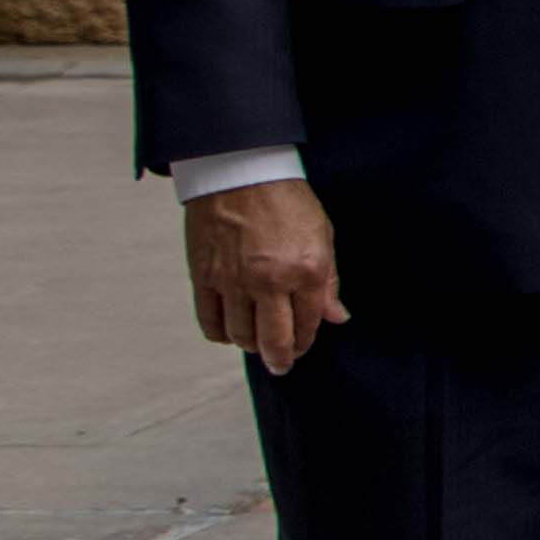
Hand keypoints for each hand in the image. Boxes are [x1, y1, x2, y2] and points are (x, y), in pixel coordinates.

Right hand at [183, 179, 345, 375]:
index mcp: (305, 271)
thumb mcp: (323, 236)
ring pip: (240, 335)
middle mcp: (268, 281)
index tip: (303, 348)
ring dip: (250, 346)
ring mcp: (232, 281)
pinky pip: (209, 321)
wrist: (242, 174)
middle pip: (273, 340)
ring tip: (257, 343)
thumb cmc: (287, 202)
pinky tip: (230, 333)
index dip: (306, 342)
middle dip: (280, 360)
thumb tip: (337, 317)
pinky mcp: (202, 277)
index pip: (307, 325)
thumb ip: (328, 281)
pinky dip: (220, 335)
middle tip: (281, 365)